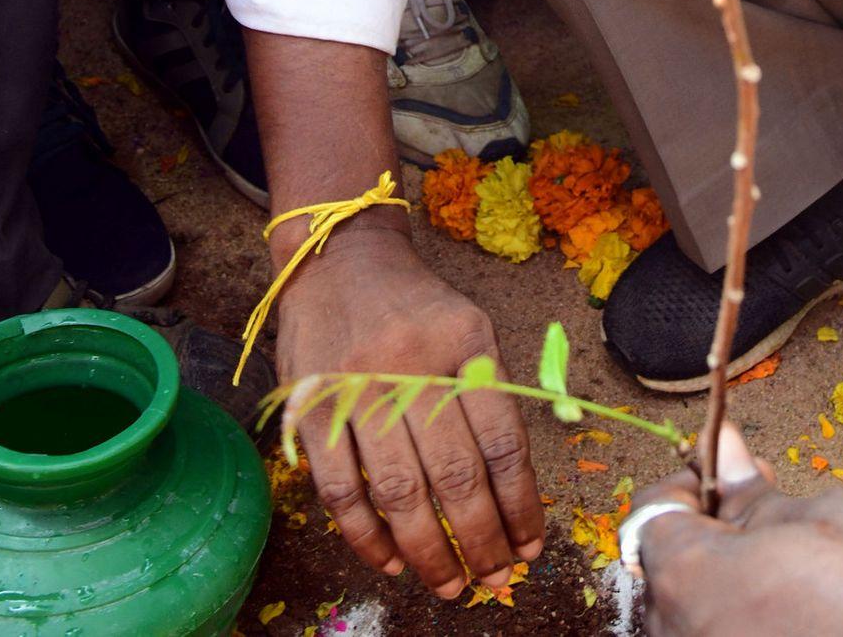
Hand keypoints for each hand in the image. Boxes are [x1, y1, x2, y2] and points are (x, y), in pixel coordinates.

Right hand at [273, 224, 543, 593]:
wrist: (339, 258)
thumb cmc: (416, 306)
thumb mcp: (469, 327)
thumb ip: (490, 395)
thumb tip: (513, 486)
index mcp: (463, 343)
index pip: (501, 439)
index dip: (520, 502)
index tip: (530, 544)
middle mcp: (411, 366)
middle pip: (454, 474)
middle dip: (480, 539)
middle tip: (496, 580)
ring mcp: (356, 388)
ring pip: (398, 492)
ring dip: (428, 551)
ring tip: (451, 585)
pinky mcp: (312, 407)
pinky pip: (340, 489)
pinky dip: (367, 536)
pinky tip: (392, 561)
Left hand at [636, 425, 842, 636]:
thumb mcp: (830, 518)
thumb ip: (758, 498)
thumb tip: (725, 455)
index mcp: (694, 582)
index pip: (653, 521)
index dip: (689, 489)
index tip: (726, 477)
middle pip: (668, 583)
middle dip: (709, 544)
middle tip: (767, 520)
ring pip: (697, 627)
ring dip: (729, 596)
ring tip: (793, 576)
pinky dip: (752, 627)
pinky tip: (802, 619)